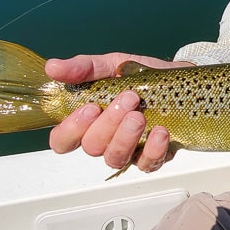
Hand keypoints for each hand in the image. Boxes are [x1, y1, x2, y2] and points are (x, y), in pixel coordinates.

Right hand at [44, 52, 191, 172]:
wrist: (177, 78)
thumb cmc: (139, 76)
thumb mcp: (109, 65)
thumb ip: (82, 68)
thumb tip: (52, 67)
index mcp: (87, 121)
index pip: (62, 140)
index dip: (71, 130)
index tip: (91, 107)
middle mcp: (104, 140)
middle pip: (92, 147)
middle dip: (109, 123)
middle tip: (129, 98)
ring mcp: (128, 150)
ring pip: (116, 158)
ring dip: (126, 137)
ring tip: (140, 116)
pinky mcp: (153, 156)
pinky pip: (147, 164)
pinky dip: (153, 150)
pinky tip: (161, 131)